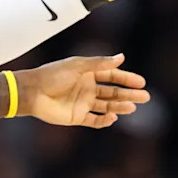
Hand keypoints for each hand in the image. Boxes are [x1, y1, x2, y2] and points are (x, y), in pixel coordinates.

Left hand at [17, 54, 149, 128]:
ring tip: (132, 107)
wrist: (32, 92)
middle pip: (113, 92)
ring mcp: (83, 103)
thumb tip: (121, 57)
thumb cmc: (52, 75)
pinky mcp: (77, 117)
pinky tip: (113, 117)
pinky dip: (105, 120)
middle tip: (145, 97)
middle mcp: (88, 88)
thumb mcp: (78, 66)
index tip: (141, 82)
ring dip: (120, 107)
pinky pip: (95, 120)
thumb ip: (99, 63)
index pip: (112, 76)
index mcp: (88, 73)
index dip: (127, 79)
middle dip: (128, 94)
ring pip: (107, 106)